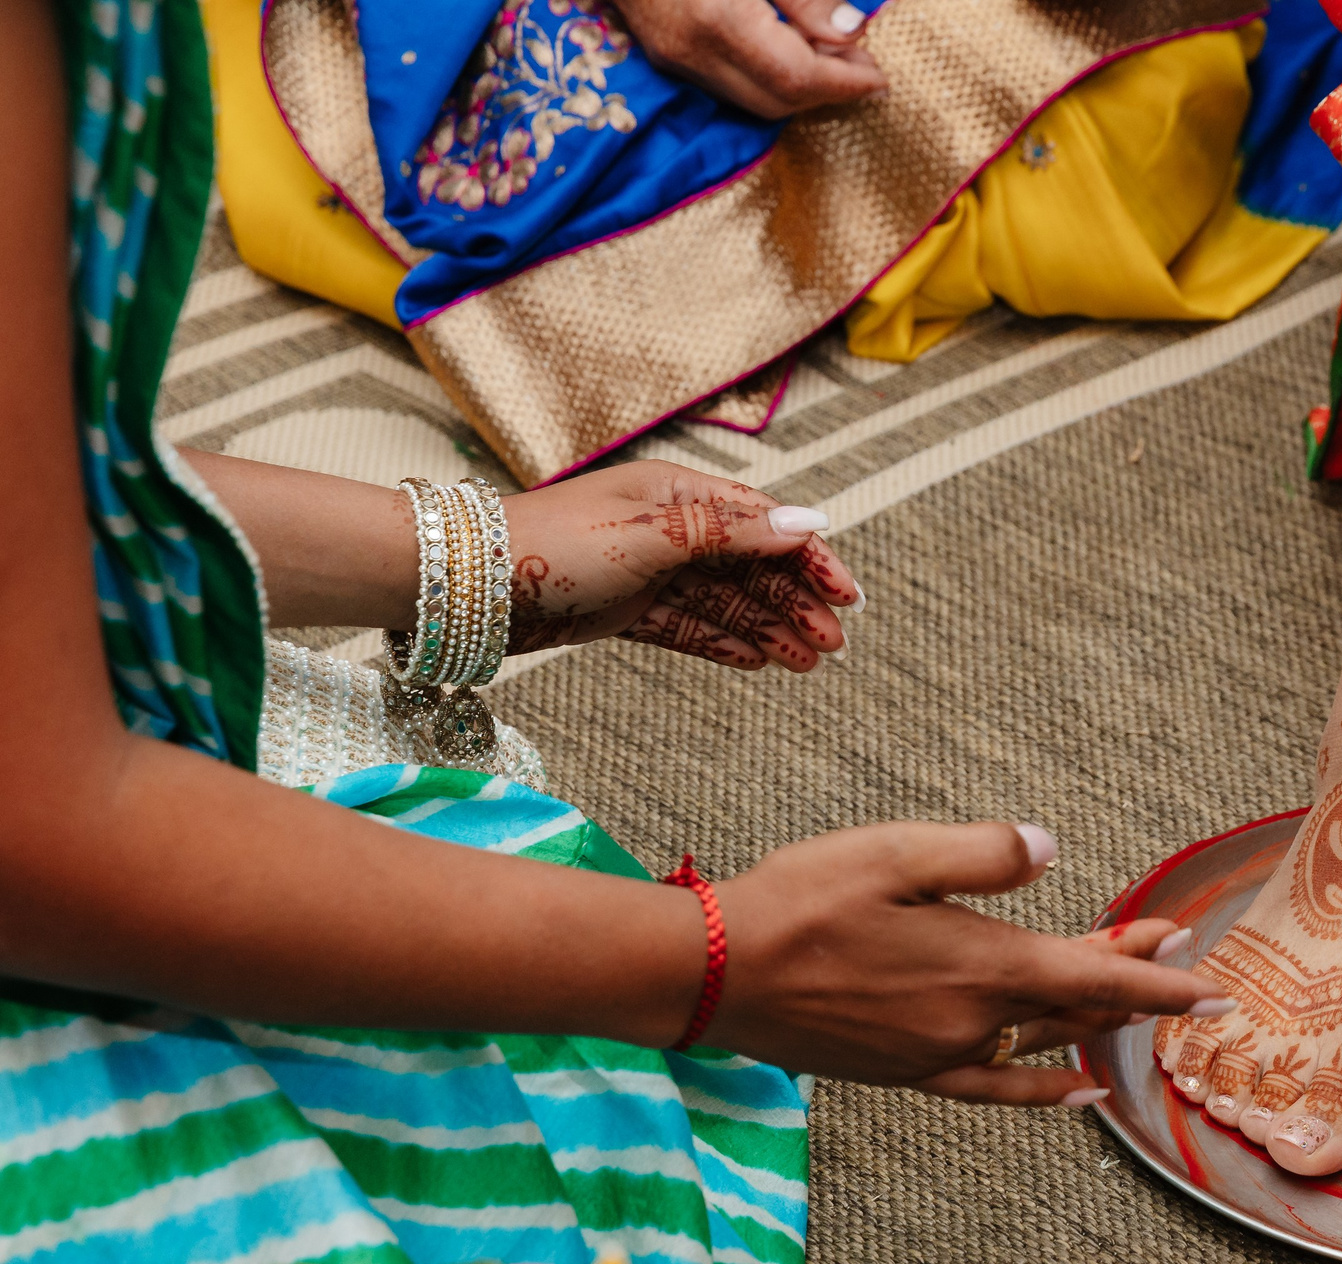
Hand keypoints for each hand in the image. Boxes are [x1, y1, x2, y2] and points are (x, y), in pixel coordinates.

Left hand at [503, 460, 864, 671]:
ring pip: (725, 603)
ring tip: (807, 664)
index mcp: (678, 495)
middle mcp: (669, 530)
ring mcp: (649, 571)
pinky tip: (757, 662)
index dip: (810, 559)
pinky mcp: (626, 609)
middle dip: (796, 605)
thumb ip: (730, 534)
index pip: (764, 525)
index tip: (848, 596)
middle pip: (751, 568)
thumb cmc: (553, 544)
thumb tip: (807, 524)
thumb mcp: (650, 535)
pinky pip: (689, 627)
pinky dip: (724, 643)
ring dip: (768, 630)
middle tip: (834, 646)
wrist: (467, 584)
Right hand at [616, 0, 886, 119]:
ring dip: (798, 88)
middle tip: (862, 62)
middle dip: (826, 91)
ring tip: (831, 55)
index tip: (878, 75)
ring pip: (753, 100)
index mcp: (718, 21)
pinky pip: (728, 84)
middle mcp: (691, 51)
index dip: (844, 82)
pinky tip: (788, 50)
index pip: (797, 78)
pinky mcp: (665, 53)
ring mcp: (673, 57)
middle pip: (777, 101)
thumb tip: (850, 31)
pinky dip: (766, 77)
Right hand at [705, 821, 1234, 1101]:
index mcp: (984, 965)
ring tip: (1130, 989)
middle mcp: (974, 1022)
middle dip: (1129, 973)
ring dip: (1091, 1015)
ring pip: (1042, 1038)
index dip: (1163, 983)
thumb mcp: (896, 852)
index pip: (1099, 979)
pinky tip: (1077, 1088)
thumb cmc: (801, 902)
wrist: (714, 974)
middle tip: (1167, 941)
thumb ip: (982, 853)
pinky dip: (1045, 1087)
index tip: (1215, 989)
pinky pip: (997, 1087)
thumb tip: (1049, 849)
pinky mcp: (908, 1072)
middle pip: (1076, 1003)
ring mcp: (941, 1054)